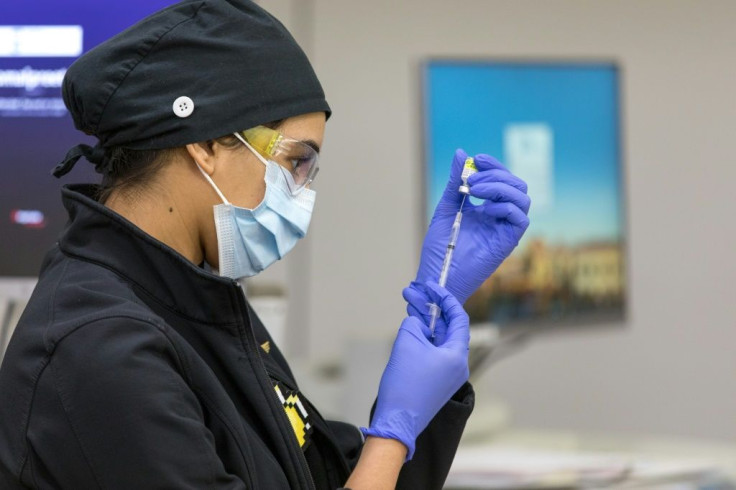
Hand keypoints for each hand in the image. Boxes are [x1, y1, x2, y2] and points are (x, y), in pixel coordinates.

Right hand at [361, 283, 468, 459]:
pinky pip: (433, 353)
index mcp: (457, 355)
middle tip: (414, 294)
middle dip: (431, 309)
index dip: (445, 298)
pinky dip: (423, 339)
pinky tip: (411, 329)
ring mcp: (448, 375)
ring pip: (439, 340)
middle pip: (448, 328)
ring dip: (425, 324)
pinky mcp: (437, 382)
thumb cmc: (405, 383)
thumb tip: (420, 324)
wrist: (397, 421)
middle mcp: (458, 365)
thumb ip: (416, 323)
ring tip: (409, 308)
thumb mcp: (408, 341)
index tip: (431, 287)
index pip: (458, 318)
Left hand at [416, 149, 530, 303]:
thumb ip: (454, 182)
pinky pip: (520, 219)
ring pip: (522, 198)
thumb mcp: (446, 207)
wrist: (436, 275)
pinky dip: (504, 207)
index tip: (476, 159)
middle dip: (495, 175)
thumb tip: (461, 153)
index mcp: (488, 208)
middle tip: (469, 181)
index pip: (503, 179)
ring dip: (499, 187)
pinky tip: (483, 210)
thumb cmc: (440, 248)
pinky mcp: (507, 243)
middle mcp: (500, 217)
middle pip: (517, 185)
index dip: (493, 165)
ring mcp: (505, 229)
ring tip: (474, 190)